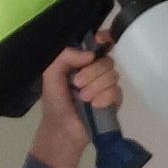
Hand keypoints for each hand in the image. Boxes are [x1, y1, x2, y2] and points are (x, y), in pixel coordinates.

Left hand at [33, 40, 121, 167]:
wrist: (62, 129)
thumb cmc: (55, 101)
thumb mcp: (51, 74)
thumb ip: (65, 57)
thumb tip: (90, 54)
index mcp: (82, 61)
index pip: (98, 43)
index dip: (104, 38)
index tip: (101, 40)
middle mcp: (96, 70)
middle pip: (107, 60)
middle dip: (92, 72)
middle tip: (77, 84)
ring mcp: (107, 85)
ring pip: (112, 75)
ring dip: (96, 87)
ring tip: (84, 99)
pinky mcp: (114, 101)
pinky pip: (117, 91)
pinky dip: (104, 97)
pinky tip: (95, 105)